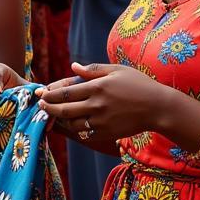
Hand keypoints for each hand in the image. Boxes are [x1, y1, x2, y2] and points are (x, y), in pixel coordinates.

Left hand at [38, 61, 166, 141]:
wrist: (158, 107)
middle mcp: (97, 104)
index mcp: (98, 86)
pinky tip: (70, 124)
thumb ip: (93, 69)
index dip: (50, 93)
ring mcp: (101, 120)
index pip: (66, 91)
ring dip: (59, 120)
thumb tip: (73, 66)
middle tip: (40, 105)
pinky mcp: (106, 133)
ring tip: (52, 114)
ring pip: (71, 123)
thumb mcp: (117, 70)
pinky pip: (84, 133)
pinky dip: (74, 129)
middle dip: (48, 107)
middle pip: (64, 108)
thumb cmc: (139, 85)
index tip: (41, 92)